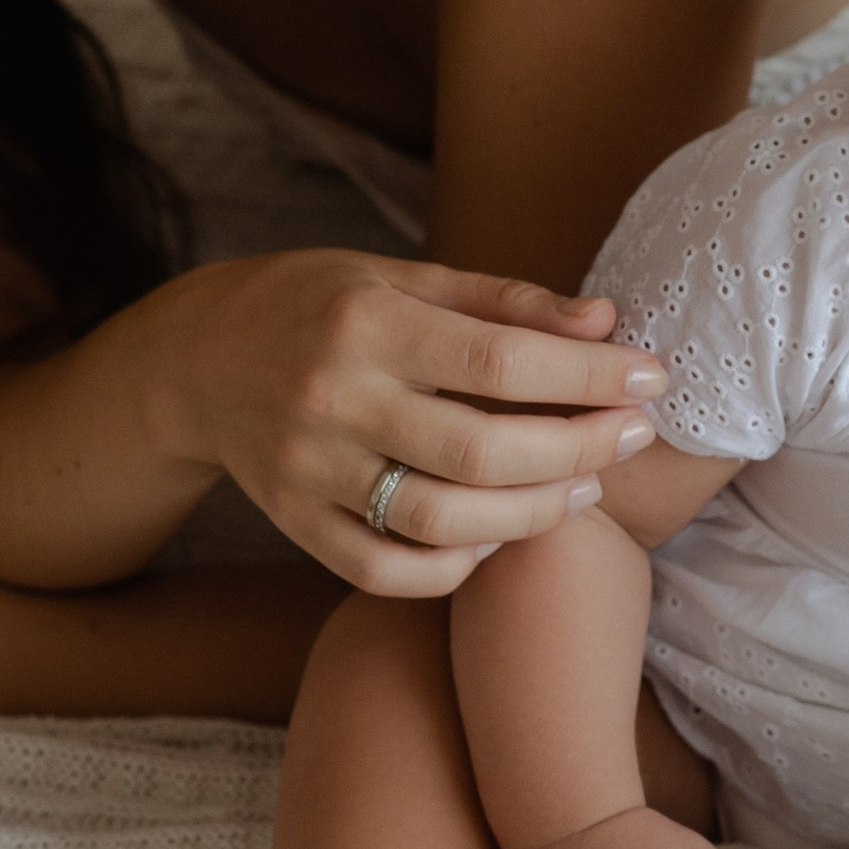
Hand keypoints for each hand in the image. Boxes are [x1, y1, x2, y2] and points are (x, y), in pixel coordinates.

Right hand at [154, 254, 665, 594]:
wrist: (196, 359)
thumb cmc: (320, 306)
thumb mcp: (404, 277)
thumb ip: (506, 303)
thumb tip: (608, 324)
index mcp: (364, 324)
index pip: (499, 362)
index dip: (589, 377)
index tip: (652, 378)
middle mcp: (331, 401)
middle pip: (481, 452)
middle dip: (577, 449)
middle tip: (630, 437)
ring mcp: (308, 472)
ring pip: (440, 522)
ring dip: (530, 515)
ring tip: (581, 489)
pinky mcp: (295, 524)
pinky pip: (386, 571)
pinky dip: (456, 565)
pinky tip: (499, 532)